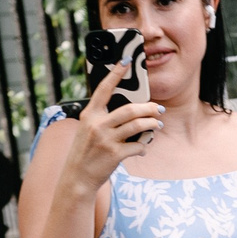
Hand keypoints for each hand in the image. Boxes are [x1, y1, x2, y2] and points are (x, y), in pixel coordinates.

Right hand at [61, 63, 165, 190]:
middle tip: (158, 108)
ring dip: (151, 124)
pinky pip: (137, 146)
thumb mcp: (87, 130)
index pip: (104, 89)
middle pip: (130, 109)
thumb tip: (130, 111)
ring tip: (157, 125)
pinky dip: (144, 147)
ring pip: (137, 126)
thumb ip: (103, 118)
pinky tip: (143, 148)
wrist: (77, 177)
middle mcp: (97, 125)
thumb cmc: (85, 152)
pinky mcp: (114, 154)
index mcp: (89, 114)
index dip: (115, 73)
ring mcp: (106, 139)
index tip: (126, 60)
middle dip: (149, 108)